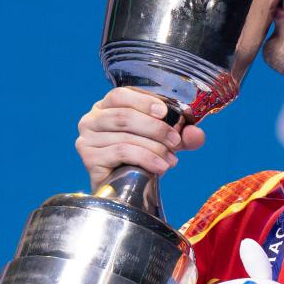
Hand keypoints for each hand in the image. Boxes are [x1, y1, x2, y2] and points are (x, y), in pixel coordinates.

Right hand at [75, 86, 206, 190]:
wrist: (124, 188)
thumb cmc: (140, 158)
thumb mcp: (164, 141)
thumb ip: (182, 135)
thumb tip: (196, 134)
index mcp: (106, 107)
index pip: (120, 94)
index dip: (143, 101)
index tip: (165, 112)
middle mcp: (91, 119)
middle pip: (124, 116)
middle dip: (156, 129)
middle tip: (175, 141)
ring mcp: (87, 139)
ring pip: (125, 135)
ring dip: (154, 147)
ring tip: (171, 160)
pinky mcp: (90, 158)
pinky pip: (121, 152)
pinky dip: (145, 158)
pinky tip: (160, 168)